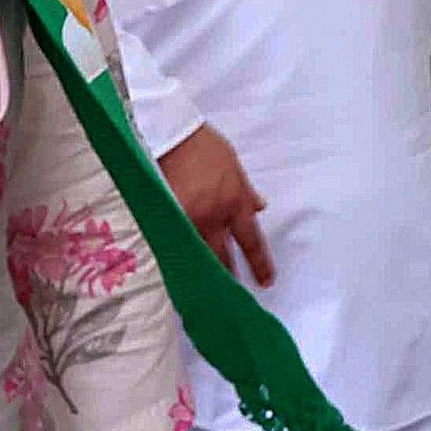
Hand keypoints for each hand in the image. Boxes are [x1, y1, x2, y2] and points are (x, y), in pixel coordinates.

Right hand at [157, 124, 273, 284]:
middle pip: (222, 257)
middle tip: (232, 295)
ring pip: (197, 254)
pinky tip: (178, 266)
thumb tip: (259, 207)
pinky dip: (179, 254)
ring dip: (202, 270)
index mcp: (234, 202)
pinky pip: (174, 243)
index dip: (259, 264)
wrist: (171, 135)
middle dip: (227, 277)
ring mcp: (186, 220)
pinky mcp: (164, 218)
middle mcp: (213, 216)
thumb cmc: (203, 146)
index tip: (266, 281)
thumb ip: (246, 192)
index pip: (251, 241)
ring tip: (204, 288)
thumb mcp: (234, 166)